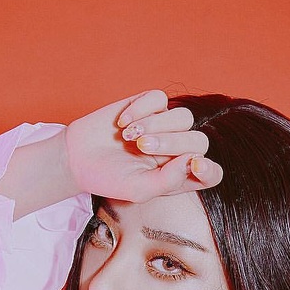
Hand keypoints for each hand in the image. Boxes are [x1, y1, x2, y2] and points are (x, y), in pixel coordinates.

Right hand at [62, 88, 223, 202]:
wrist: (79, 158)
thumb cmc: (109, 179)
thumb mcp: (138, 190)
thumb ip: (168, 180)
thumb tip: (193, 160)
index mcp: (179, 177)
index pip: (210, 173)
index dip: (209, 169)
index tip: (195, 165)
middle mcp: (177, 151)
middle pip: (198, 141)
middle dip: (171, 142)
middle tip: (141, 147)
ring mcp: (165, 126)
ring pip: (182, 117)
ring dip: (155, 125)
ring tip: (129, 137)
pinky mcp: (149, 106)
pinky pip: (159, 99)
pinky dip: (142, 108)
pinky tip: (122, 122)